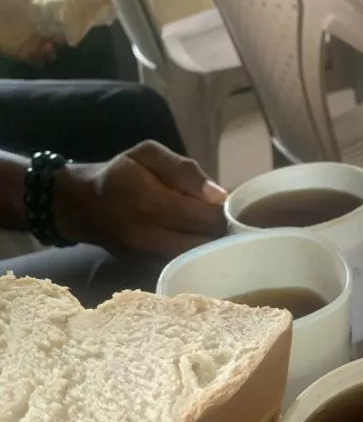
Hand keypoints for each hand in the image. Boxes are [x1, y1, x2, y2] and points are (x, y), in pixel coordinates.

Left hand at [0, 0, 61, 63]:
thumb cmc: (7, 0)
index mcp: (42, 16)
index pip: (60, 23)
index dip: (67, 26)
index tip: (71, 27)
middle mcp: (40, 30)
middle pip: (57, 40)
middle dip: (61, 42)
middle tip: (60, 39)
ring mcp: (32, 43)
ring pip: (50, 52)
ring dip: (52, 53)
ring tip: (48, 48)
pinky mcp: (24, 53)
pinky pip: (37, 62)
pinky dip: (41, 61)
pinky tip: (40, 57)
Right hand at [55, 141, 227, 256]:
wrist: (82, 205)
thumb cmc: (119, 174)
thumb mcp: (148, 155)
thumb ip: (184, 170)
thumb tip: (219, 196)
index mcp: (150, 202)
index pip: (206, 216)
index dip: (221, 210)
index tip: (219, 202)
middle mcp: (149, 235)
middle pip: (205, 240)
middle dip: (217, 228)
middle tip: (213, 215)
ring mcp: (147, 256)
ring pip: (197, 256)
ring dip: (206, 242)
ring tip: (200, 225)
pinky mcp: (146, 267)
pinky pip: (182, 263)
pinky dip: (192, 252)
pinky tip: (187, 237)